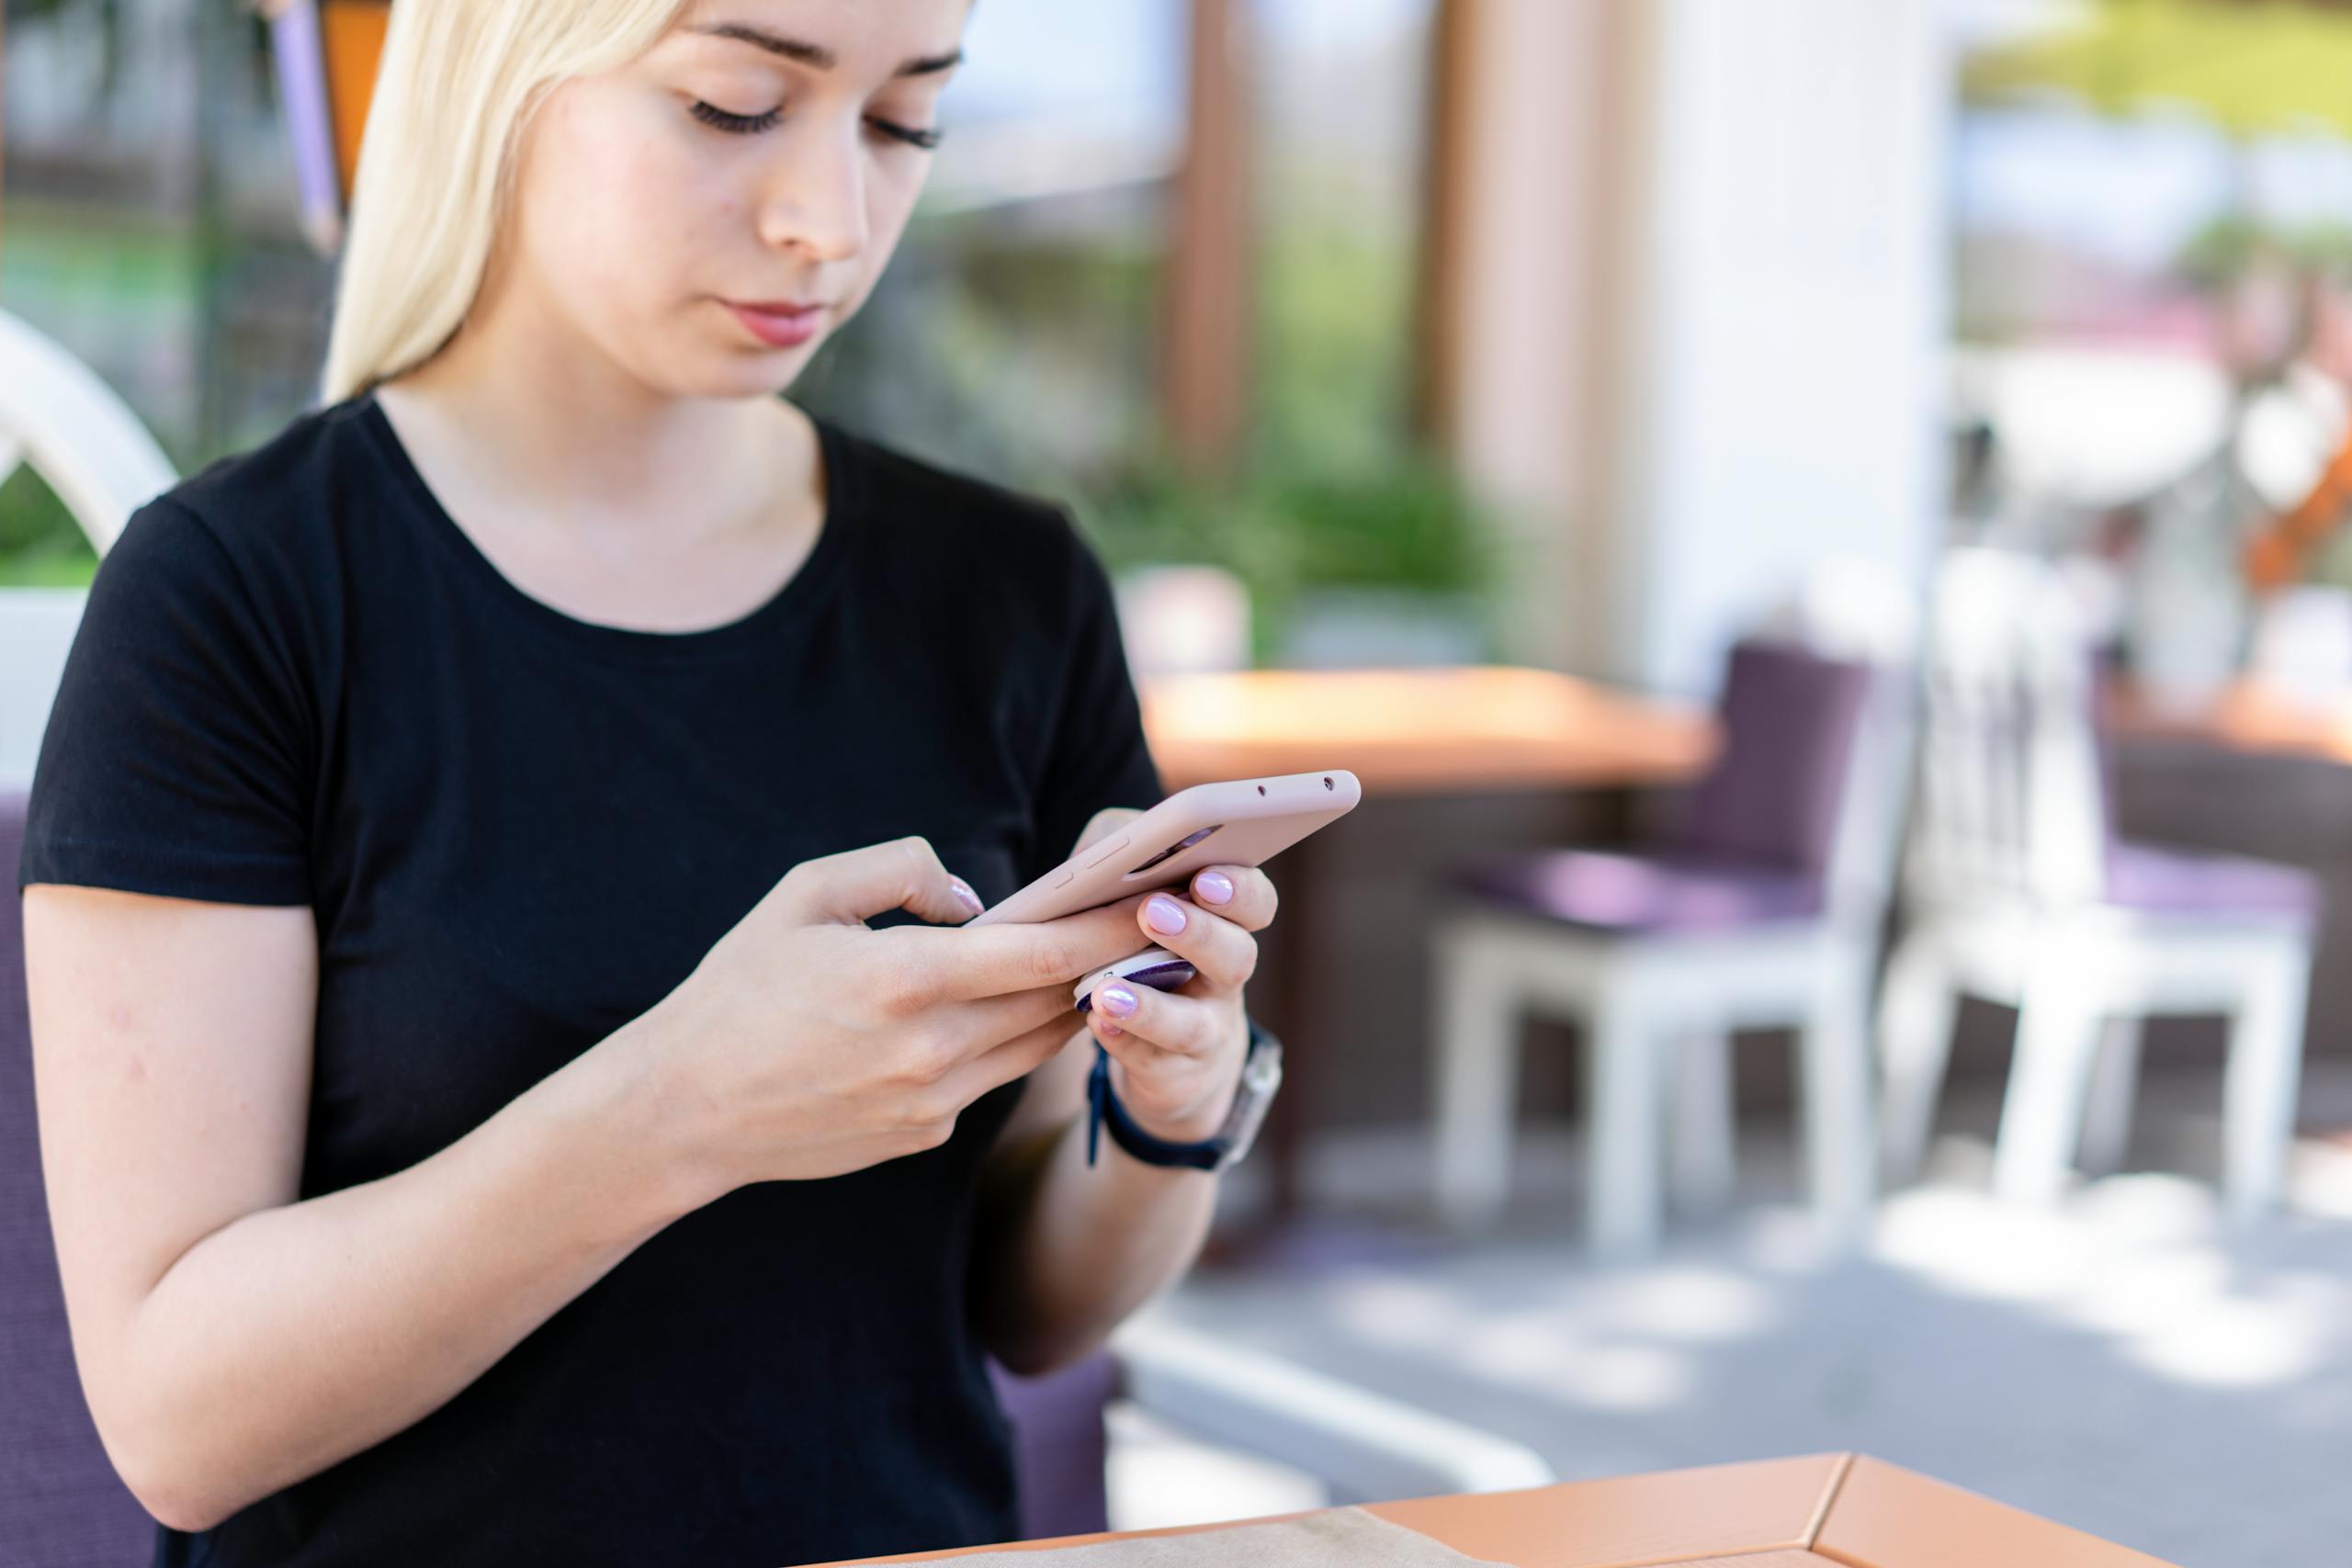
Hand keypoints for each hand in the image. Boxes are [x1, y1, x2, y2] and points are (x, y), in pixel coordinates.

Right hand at [633, 836, 1154, 1193]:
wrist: (683, 1109)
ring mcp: (932, 1102)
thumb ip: (899, 871)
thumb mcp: (806, 895)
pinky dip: (1009, 1039)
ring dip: (1077, 1004)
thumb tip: (974, 896)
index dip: (1110, 925)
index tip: (1160, 899)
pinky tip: (1018, 1008)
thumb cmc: (739, 988)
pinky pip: (990, 1076)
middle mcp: (931, 1050)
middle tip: (1160, 922)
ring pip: (1037, 1045)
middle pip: (1058, 1002)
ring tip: (1111, 959)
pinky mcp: (924, 1135)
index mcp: (905, 981)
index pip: (1042, 951)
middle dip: (1114, 961)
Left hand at [1074, 810, 1276, 1143]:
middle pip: (1236, 955)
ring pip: (1191, 1023)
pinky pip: (1150, 1061)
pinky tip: (1095, 1022)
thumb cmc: (1147, 953)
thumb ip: (1133, 869)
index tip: (1205, 876)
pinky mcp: (1172, 1074)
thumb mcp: (1143, 902)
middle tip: (1153, 911)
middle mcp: (1225, 979)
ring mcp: (1205, 1031)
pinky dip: (1121, 1040)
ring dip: (1151, 1006)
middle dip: (1198, 932)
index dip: (1239, 890)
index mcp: (1226, 925)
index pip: (1254, 902)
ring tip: (1106, 989)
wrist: (1168, 1057)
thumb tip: (1114, 847)